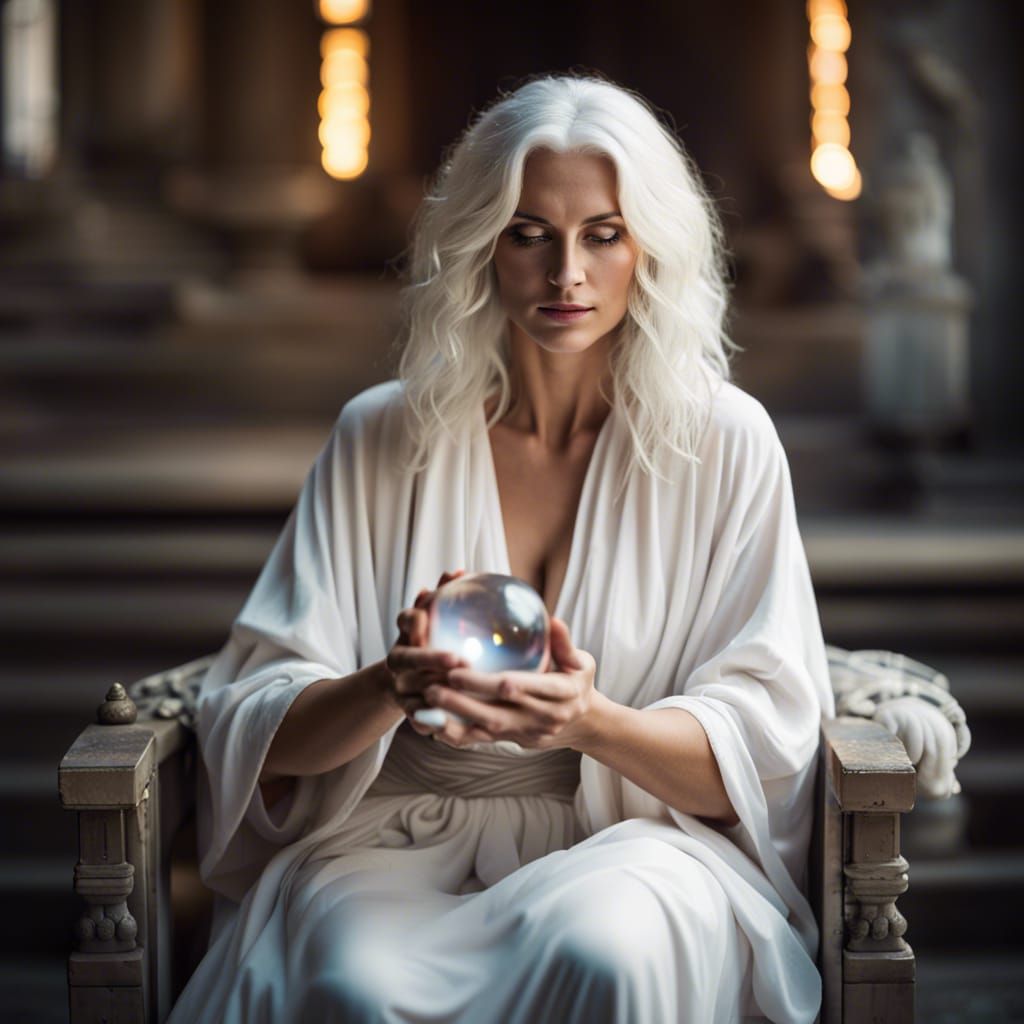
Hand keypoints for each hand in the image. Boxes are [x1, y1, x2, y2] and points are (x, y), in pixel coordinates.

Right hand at [384, 570, 469, 734]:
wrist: (400, 681)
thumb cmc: (425, 643)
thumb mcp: (430, 621)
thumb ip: (443, 597)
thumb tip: (459, 570)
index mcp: (405, 635)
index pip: (407, 622)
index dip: (416, 620)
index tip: (429, 617)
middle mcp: (398, 659)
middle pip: (409, 658)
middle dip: (431, 659)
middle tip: (460, 661)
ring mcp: (400, 685)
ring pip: (413, 688)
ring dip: (434, 691)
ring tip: (460, 692)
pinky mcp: (407, 710)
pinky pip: (415, 717)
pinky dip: (427, 721)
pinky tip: (443, 726)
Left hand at [420, 617, 599, 749]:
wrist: (583, 724)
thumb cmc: (578, 683)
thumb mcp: (581, 662)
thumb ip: (565, 643)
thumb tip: (551, 619)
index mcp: (562, 694)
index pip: (527, 688)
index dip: (498, 684)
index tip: (469, 672)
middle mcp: (543, 717)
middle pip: (499, 711)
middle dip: (466, 701)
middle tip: (435, 685)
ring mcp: (526, 732)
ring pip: (486, 729)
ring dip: (455, 718)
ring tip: (427, 701)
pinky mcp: (512, 741)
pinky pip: (481, 741)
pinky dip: (456, 734)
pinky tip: (432, 723)